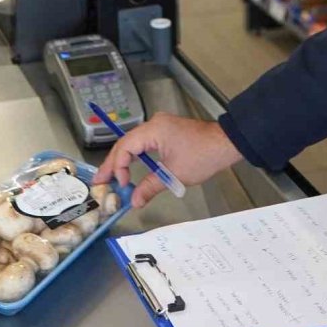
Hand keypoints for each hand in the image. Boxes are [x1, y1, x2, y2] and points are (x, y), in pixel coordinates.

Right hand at [93, 113, 240, 207]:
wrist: (227, 144)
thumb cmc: (202, 156)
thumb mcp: (174, 175)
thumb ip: (150, 186)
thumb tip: (133, 202)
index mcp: (153, 130)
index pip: (125, 147)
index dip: (118, 166)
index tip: (119, 185)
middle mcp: (154, 124)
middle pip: (126, 143)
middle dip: (113, 163)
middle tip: (99, 182)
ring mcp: (160, 126)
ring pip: (134, 143)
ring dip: (123, 160)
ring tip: (111, 178)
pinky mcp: (166, 131)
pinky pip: (144, 143)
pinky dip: (135, 156)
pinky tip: (129, 168)